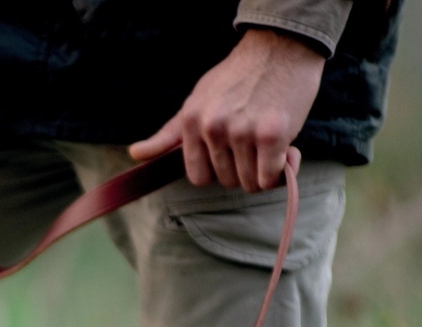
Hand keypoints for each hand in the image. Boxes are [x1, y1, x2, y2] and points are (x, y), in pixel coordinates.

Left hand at [129, 29, 323, 191]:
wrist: (280, 48)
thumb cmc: (237, 78)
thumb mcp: (196, 101)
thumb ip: (169, 134)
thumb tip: (135, 154)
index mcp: (191, 122)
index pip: (199, 178)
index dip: (218, 171)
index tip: (230, 153)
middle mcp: (213, 128)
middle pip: (227, 181)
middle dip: (242, 169)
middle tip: (253, 140)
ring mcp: (242, 131)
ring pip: (250, 184)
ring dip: (263, 171)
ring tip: (267, 141)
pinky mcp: (272, 135)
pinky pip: (271, 178)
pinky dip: (281, 171)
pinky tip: (286, 149)